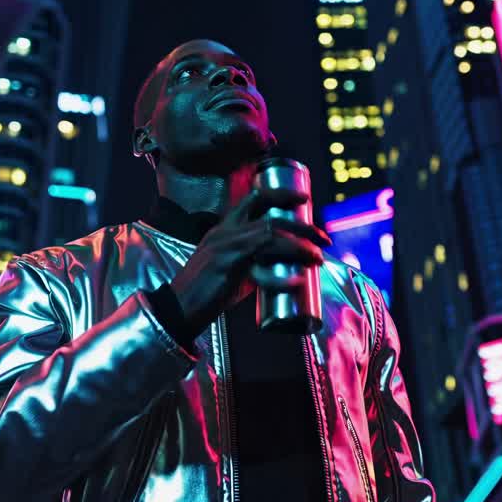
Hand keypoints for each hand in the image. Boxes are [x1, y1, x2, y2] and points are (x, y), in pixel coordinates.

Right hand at [169, 189, 328, 334]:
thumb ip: (256, 265)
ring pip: (271, 232)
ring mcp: (225, 244)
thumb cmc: (206, 293)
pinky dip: (283, 271)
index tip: (303, 199)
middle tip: (322, 236)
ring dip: (300, 244)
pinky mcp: (227, 262)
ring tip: (317, 256)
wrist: (179, 308)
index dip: (281, 193)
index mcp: (224, 229)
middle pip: (269, 212)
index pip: (253, 198)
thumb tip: (287, 271)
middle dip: (301, 222)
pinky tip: (298, 280)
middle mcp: (225, 231)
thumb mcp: (234, 271)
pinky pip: (262, 260)